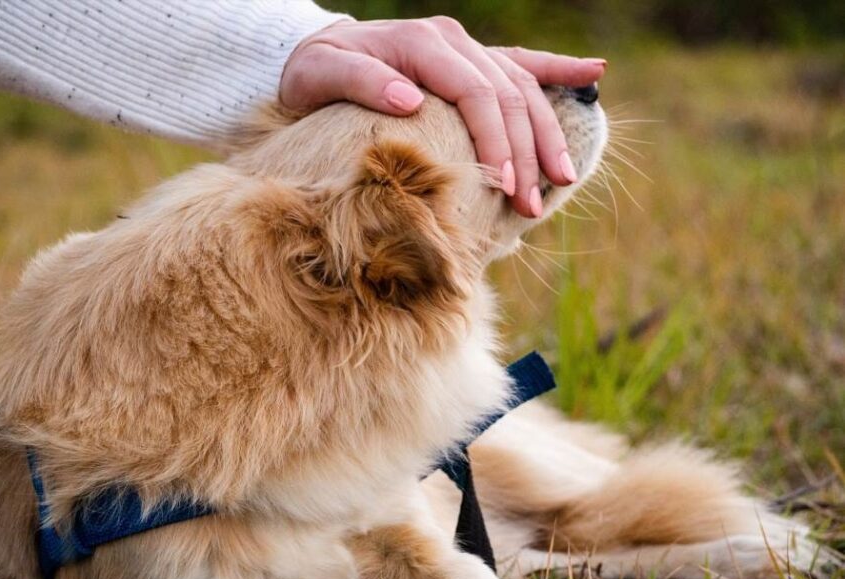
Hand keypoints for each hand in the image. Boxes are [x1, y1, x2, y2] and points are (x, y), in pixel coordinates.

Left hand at [280, 17, 605, 217]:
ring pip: (523, 87)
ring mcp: (467, 48)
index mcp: (423, 43)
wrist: (316, 53)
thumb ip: (360, 82)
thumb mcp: (320, 75)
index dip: (497, 141)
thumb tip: (409, 99)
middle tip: (533, 205)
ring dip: (547, 134)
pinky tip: (593, 75)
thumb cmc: (314, 73)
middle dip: (527, 152)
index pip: (476, 94)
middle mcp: (453, 42)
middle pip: (508, 96)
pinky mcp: (472, 60)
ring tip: (563, 178)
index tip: (506, 187)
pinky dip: (559, 69)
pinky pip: (523, 62)